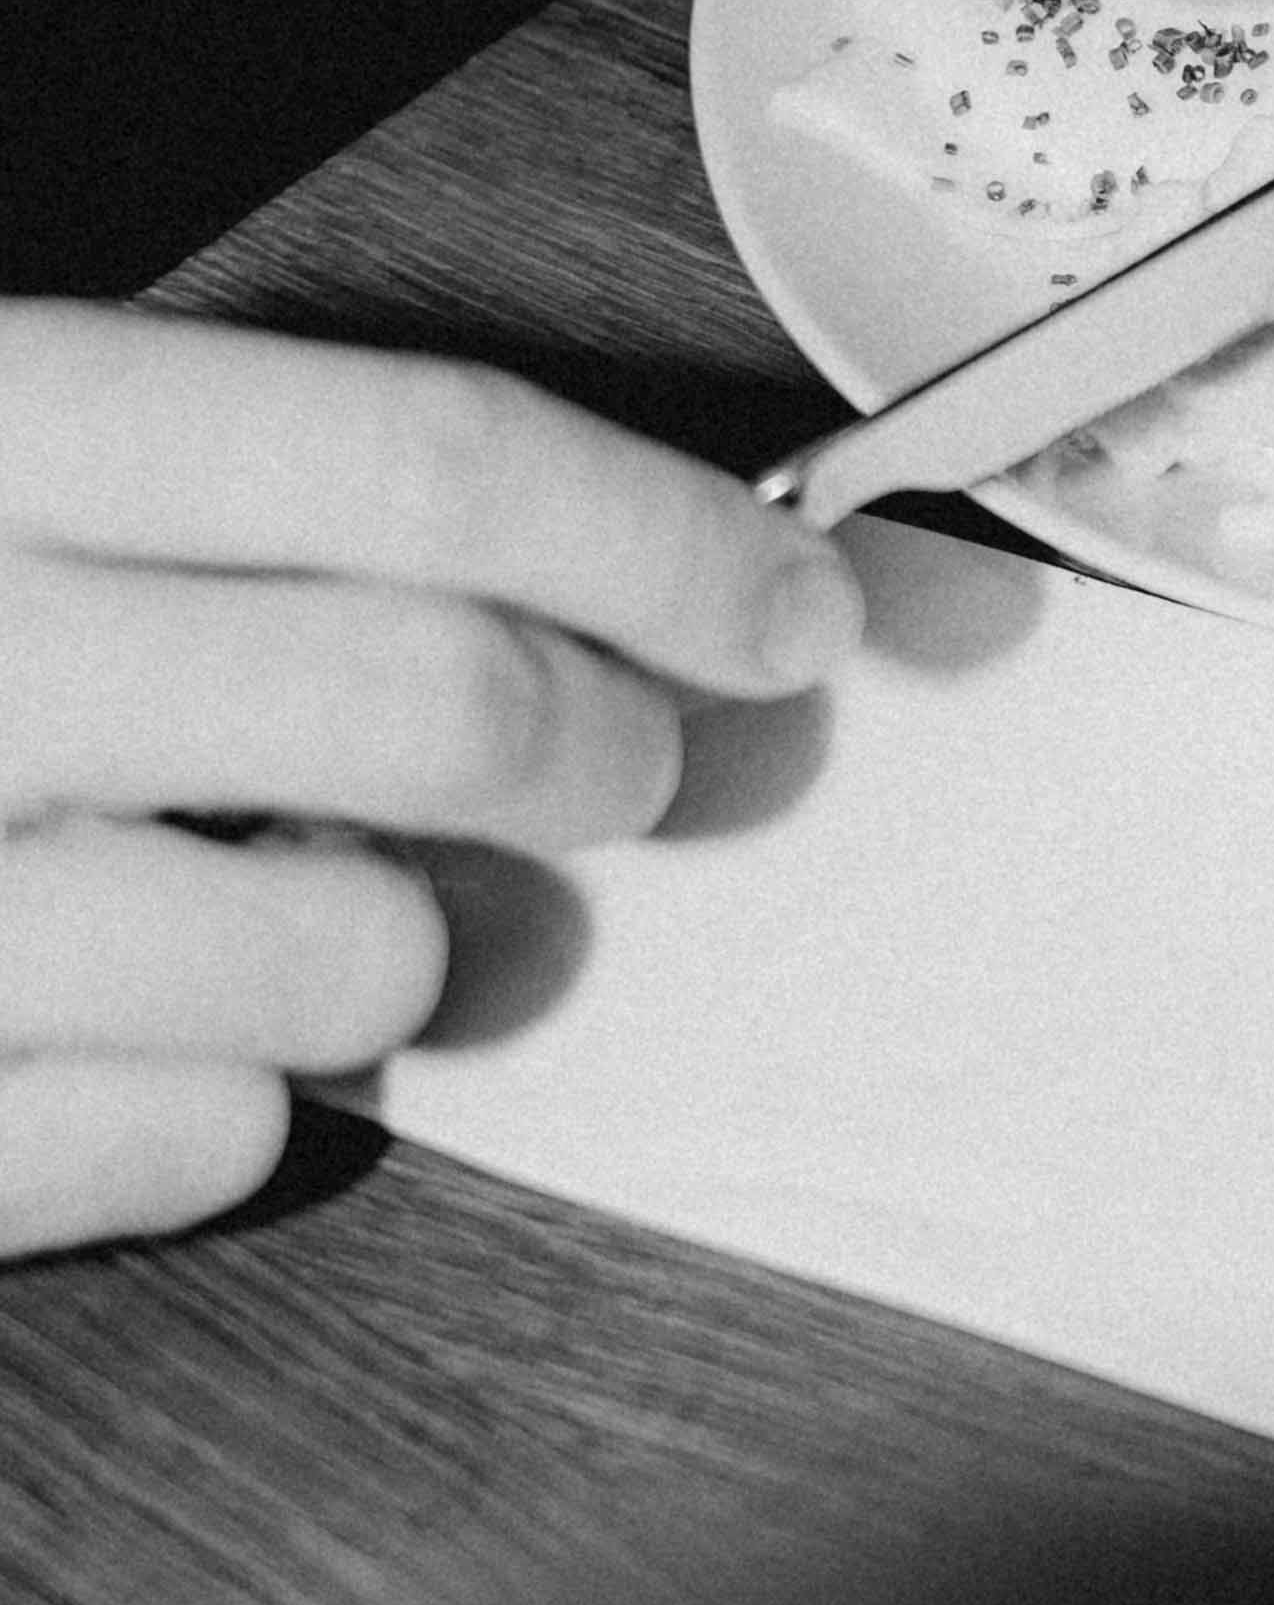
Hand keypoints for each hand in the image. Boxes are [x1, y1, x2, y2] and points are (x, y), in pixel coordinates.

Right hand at [1, 308, 862, 1258]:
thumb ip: (178, 493)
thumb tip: (552, 577)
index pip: (422, 460)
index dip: (665, 534)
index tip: (795, 600)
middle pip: (442, 702)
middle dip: (606, 744)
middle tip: (632, 762)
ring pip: (353, 960)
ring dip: (406, 951)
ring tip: (314, 909)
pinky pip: (198, 1143)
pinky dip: (233, 1105)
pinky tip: (147, 1038)